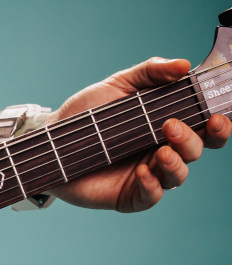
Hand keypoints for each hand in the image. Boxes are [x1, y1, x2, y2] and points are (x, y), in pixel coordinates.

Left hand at [47, 57, 230, 211]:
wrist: (51, 139)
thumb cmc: (87, 113)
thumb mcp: (118, 85)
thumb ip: (150, 72)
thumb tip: (183, 65)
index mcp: (167, 127)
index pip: (205, 129)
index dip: (218, 126)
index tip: (217, 116)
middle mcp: (162, 151)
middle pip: (196, 151)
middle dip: (194, 140)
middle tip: (172, 126)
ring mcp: (146, 175)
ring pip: (178, 176)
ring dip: (176, 163)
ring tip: (160, 151)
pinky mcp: (127, 195)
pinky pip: (151, 196)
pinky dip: (152, 185)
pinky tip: (144, 172)